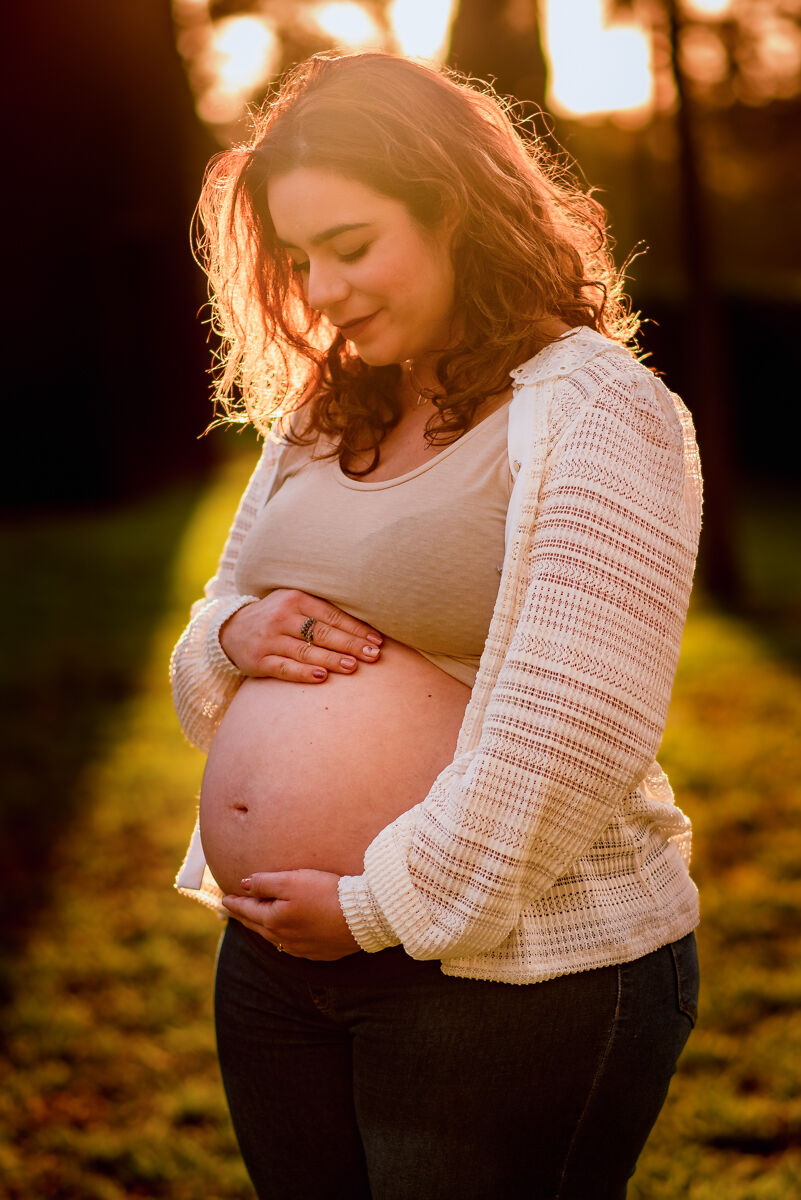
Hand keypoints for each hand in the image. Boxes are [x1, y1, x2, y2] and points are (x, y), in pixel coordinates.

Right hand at [219, 589, 382, 682]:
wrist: (230, 630)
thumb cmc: (275, 617)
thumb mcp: (293, 604)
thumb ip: (321, 611)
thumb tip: (364, 627)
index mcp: (295, 599)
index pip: (330, 615)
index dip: (355, 628)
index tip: (376, 640)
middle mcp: (282, 617)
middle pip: (321, 633)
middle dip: (350, 644)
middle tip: (373, 655)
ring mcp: (269, 640)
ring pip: (306, 651)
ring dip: (332, 659)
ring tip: (354, 666)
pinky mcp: (259, 661)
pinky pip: (285, 668)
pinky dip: (303, 673)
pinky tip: (322, 677)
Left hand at [222, 870, 360, 959]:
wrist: (362, 916)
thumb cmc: (326, 893)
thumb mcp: (292, 880)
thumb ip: (265, 882)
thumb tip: (243, 884)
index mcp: (274, 920)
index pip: (247, 909)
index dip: (235, 902)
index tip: (224, 898)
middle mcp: (283, 938)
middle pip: (257, 925)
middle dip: (243, 916)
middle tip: (232, 910)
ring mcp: (301, 948)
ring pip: (273, 937)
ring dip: (261, 927)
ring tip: (255, 920)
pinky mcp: (318, 952)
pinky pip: (291, 945)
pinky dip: (282, 937)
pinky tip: (285, 934)